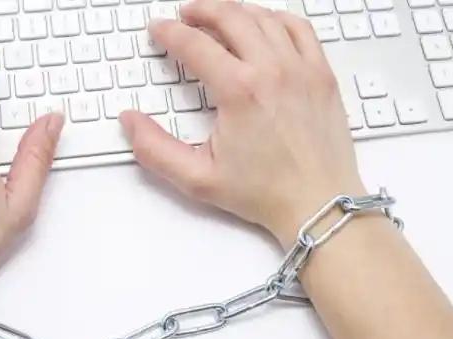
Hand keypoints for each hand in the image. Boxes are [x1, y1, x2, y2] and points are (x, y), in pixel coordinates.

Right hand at [120, 1, 366, 245]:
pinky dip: (277, 18)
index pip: (195, 44)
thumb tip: (131, 121)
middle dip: (201, 10)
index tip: (159, 29)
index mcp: (240, 92)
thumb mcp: (198, 179)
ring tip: (218, 15)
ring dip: (235, 11)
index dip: (170, 32)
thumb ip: (155, 149)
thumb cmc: (266, 194)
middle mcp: (273, 71)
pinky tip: (265, 23)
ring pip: (264, 18)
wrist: (318, 204)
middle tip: (185, 13)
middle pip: (230, 18)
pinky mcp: (322, 76)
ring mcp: (302, 69)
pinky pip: (300, 29)